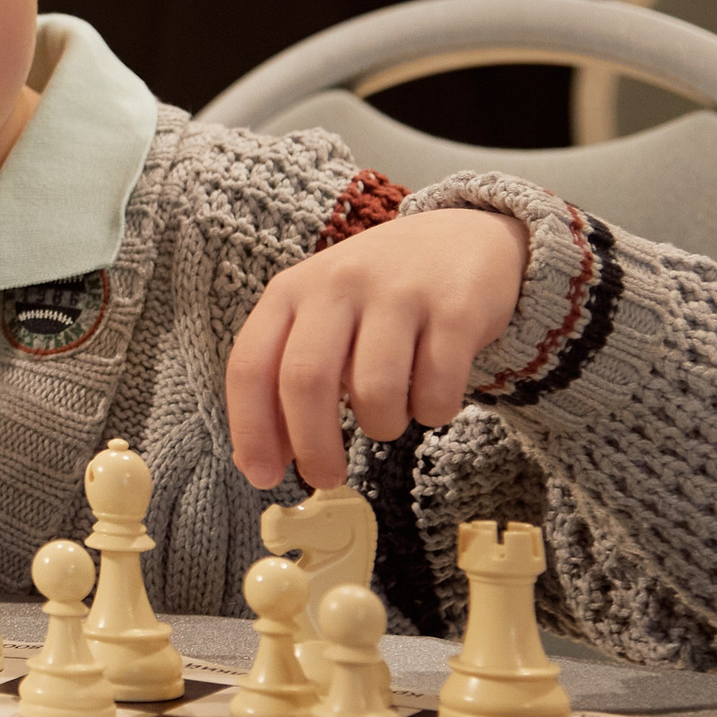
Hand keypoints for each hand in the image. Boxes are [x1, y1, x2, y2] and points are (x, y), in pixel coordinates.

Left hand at [226, 209, 530, 489]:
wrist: (466, 238)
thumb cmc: (379, 295)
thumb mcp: (322, 319)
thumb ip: (287, 377)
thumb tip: (259, 460)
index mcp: (292, 290)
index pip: (251, 364)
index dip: (251, 430)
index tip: (261, 476)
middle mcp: (339, 284)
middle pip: (306, 381)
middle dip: (313, 446)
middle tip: (326, 478)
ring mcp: (398, 292)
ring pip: (375, 392)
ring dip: (382, 427)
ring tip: (389, 419)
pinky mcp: (455, 308)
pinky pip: (436, 390)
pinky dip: (432, 412)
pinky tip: (431, 397)